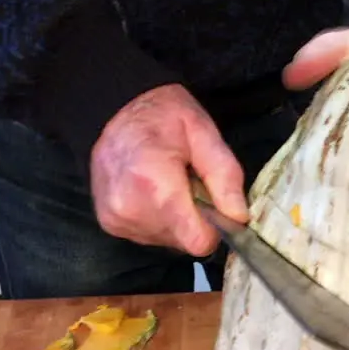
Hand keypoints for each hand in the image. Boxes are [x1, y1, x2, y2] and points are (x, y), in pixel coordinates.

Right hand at [90, 84, 247, 255]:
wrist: (116, 108)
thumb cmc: (163, 116)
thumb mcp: (204, 132)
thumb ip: (225, 175)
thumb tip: (239, 216)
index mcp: (153, 185)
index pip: (197, 241)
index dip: (214, 228)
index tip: (215, 204)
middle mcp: (129, 208)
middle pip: (184, 241)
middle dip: (194, 218)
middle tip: (188, 183)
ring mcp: (115, 218)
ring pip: (167, 240)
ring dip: (176, 218)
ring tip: (167, 183)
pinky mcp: (110, 223)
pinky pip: (149, 235)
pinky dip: (157, 218)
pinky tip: (151, 191)